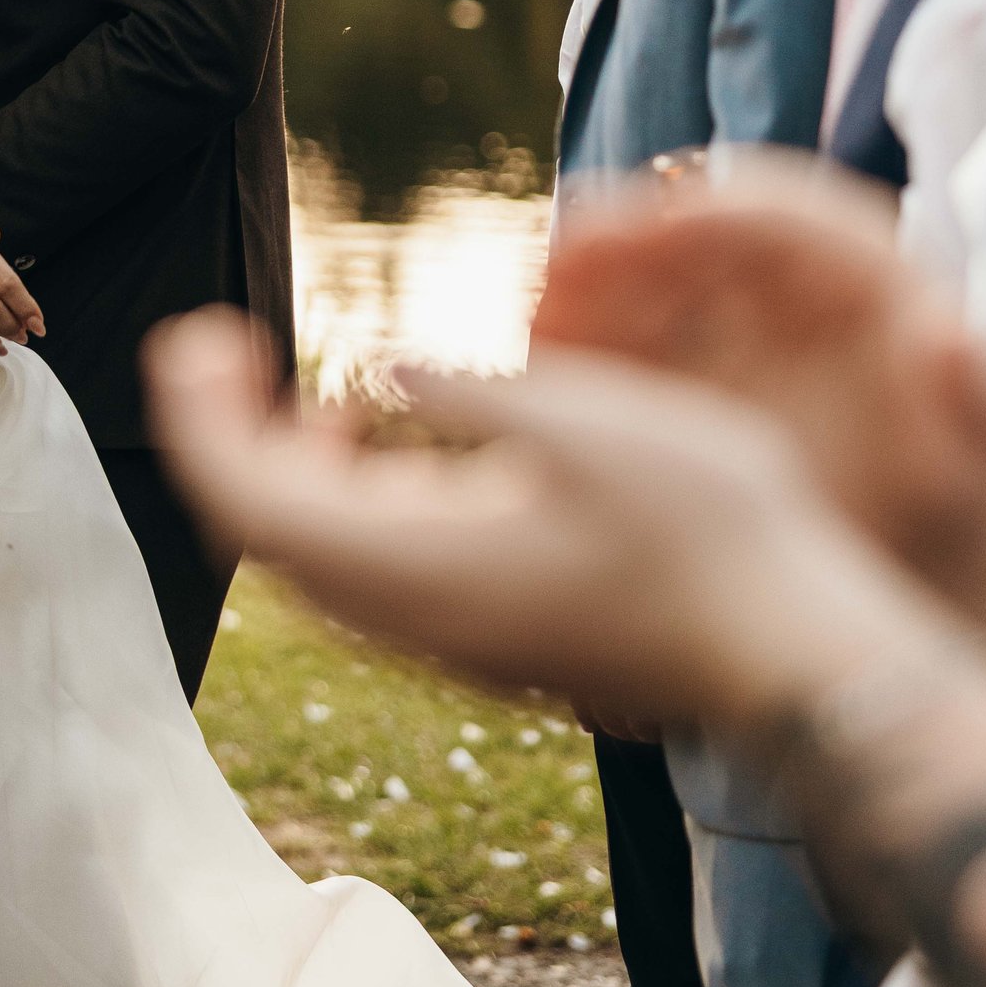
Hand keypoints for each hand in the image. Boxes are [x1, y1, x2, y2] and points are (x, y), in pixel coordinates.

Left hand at [143, 308, 896, 727]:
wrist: (793, 652)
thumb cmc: (712, 533)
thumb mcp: (592, 425)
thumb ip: (475, 391)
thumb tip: (384, 361)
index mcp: (417, 564)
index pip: (246, 498)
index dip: (196, 416)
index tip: (193, 334)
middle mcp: (411, 620)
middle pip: (263, 530)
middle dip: (222, 433)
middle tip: (217, 345)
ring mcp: (447, 640)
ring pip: (313, 556)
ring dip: (282, 469)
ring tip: (292, 389)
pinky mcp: (484, 640)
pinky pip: (370, 573)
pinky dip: (342, 502)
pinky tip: (381, 443)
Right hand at [537, 159, 985, 576]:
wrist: (931, 520)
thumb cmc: (973, 461)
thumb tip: (949, 336)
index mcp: (844, 260)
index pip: (769, 210)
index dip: (711, 208)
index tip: (661, 220)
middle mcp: (764, 278)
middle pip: (673, 237)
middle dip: (617, 241)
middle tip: (564, 260)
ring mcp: (711, 323)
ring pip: (624, 290)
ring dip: (576, 296)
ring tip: (536, 326)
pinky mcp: (670, 377)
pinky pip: (603, 355)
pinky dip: (568, 359)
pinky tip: (533, 381)